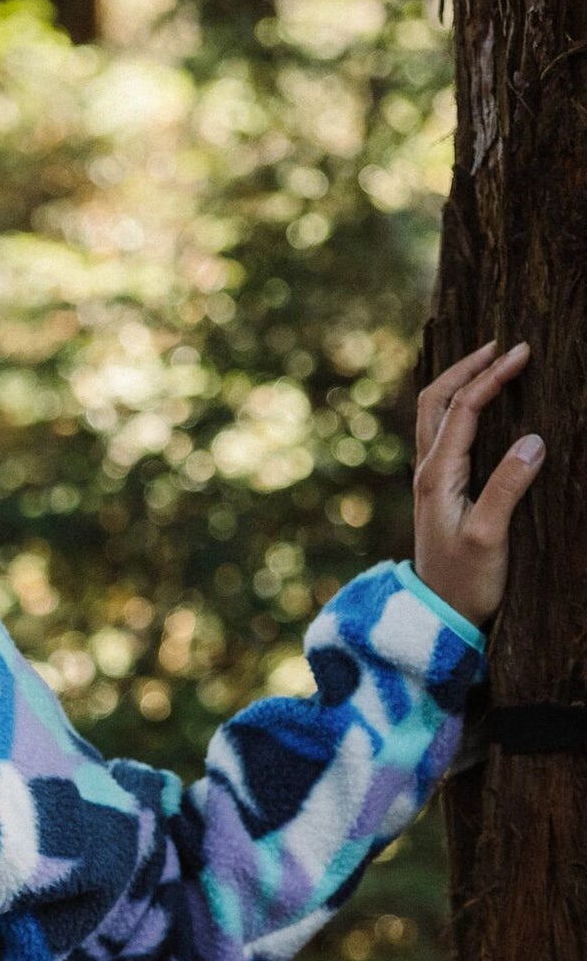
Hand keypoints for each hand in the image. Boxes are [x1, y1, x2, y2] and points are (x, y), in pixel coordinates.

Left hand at [412, 339, 542, 629]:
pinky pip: (444, 434)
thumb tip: (533, 439)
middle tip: (503, 344)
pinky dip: (460, 407)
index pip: (462, 408)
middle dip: (467, 367)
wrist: (438, 617)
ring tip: (492, 362)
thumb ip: (507, 488)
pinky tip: (483, 407)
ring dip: (460, 382)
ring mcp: (430, 480)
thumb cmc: (465, 582)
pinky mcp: (439, 492)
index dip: (492, 376)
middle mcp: (427, 471)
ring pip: (435, 415)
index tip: (524, 351)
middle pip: (435, 400)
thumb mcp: (489, 537)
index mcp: (436, 475)